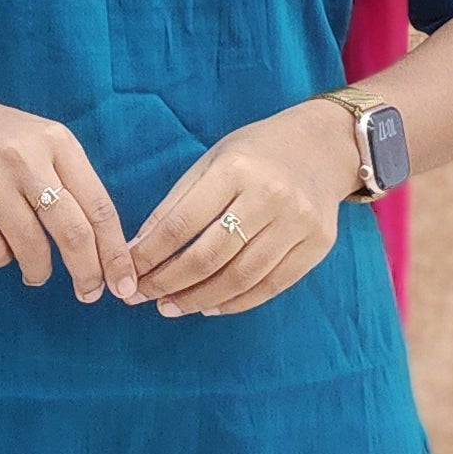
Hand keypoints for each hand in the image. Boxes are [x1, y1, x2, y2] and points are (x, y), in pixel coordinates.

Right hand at [0, 88, 138, 302]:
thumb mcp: (41, 144)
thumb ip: (71, 184)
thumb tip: (104, 249)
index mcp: (56, 141)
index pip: (98, 206)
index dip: (115, 252)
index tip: (123, 284)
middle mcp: (23, 156)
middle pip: (71, 231)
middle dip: (86, 272)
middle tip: (89, 293)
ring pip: (30, 247)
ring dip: (40, 271)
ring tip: (37, 272)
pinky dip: (2, 259)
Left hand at [128, 100, 353, 316]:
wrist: (324, 146)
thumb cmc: (256, 154)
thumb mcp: (211, 162)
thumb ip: (176, 205)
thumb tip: (138, 250)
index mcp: (236, 169)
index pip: (182, 224)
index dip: (150, 255)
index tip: (128, 274)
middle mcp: (271, 196)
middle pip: (210, 256)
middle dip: (170, 283)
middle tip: (145, 298)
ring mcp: (299, 223)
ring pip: (240, 278)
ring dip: (199, 299)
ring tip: (172, 307)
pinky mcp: (318, 244)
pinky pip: (271, 286)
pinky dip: (236, 302)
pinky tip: (210, 306)